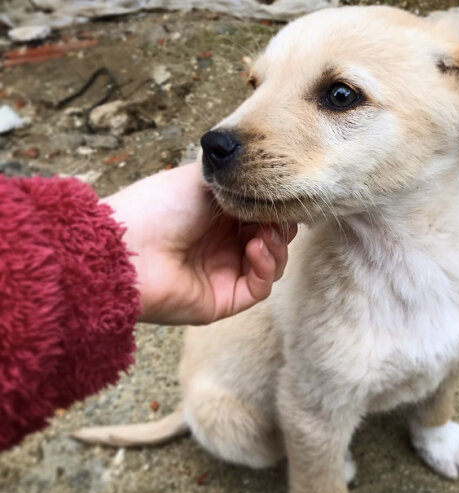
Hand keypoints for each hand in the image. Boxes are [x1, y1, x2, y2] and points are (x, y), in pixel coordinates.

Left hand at [102, 162, 296, 324]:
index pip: (260, 216)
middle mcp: (222, 246)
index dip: (275, 208)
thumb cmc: (160, 205)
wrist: (129, 246)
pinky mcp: (224, 300)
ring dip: (275, 248)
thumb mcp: (202, 178)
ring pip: (270, 266)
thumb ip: (236, 178)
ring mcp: (224, 274)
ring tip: (264, 234)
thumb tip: (264, 178)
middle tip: (277, 218)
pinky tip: (255, 249)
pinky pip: (259, 288)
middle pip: (270, 241)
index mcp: (217, 217)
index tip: (282, 197)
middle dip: (280, 228)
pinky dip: (266, 268)